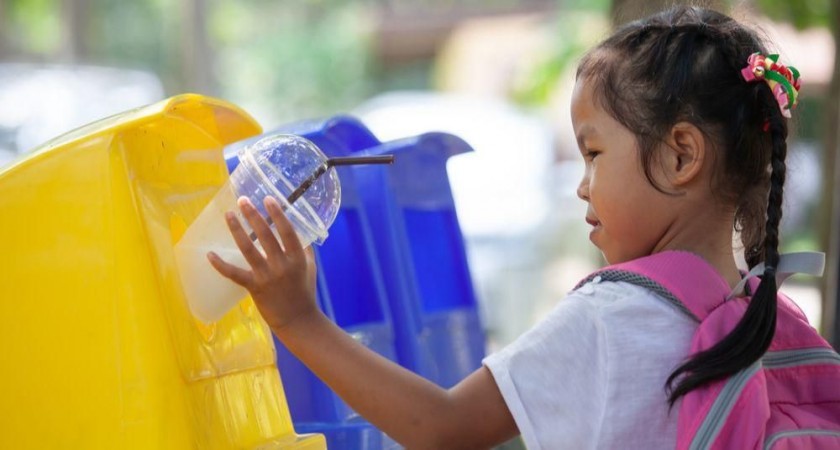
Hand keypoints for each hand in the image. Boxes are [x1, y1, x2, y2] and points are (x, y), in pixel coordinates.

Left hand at [207, 196, 319, 330]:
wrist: (298, 320)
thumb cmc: (304, 293)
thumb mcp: (310, 269)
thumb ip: (305, 250)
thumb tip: (300, 233)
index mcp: (298, 258)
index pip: (287, 231)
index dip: (277, 214)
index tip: (268, 199)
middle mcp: (282, 265)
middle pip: (266, 235)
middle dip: (253, 215)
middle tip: (243, 200)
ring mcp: (267, 276)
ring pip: (249, 249)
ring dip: (237, 230)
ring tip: (229, 215)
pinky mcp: (254, 288)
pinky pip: (235, 274)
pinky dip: (221, 264)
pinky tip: (210, 254)